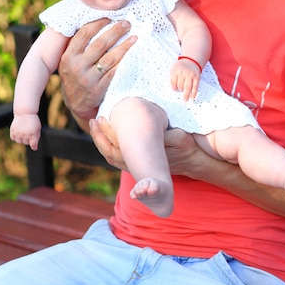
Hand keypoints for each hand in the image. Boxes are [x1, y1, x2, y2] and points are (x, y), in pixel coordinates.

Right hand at [10, 114, 40, 150]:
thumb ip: (37, 138)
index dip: (34, 146)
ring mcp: (18, 133)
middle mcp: (25, 134)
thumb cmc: (33, 121)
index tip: (34, 146)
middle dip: (28, 139)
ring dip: (21, 138)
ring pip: (19, 141)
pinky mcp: (12, 130)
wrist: (25, 112)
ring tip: (23, 132)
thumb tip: (35, 148)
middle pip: (26, 143)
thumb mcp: (38, 128)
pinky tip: (18, 132)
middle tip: (29, 132)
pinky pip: (13, 138)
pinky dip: (15, 136)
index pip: (33, 145)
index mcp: (33, 134)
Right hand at [58, 19, 136, 120]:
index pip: (83, 34)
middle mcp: (76, 67)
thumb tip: (96, 21)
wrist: (76, 103)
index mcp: (68, 56)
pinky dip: (124, 62)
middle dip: (115, 31)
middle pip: (99, 44)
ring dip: (124, 46)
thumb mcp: (69, 60)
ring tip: (134, 37)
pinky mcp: (99, 89)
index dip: (98, 23)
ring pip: (109, 58)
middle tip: (127, 23)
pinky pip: (114, 72)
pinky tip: (132, 54)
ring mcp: (88, 79)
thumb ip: (77, 45)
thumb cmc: (75, 75)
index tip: (110, 17)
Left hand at [90, 117, 211, 179]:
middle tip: (93, 120)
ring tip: (95, 125)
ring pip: (111, 156)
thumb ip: (164, 135)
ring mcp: (136, 166)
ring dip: (101, 141)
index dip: (108, 133)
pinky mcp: (137, 164)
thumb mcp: (179, 138)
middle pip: (110, 152)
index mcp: (144, 157)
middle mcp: (137, 164)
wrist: (191, 161)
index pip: (119, 147)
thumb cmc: (185, 147)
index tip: (102, 118)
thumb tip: (151, 127)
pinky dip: (107, 145)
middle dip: (99, 136)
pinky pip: (117, 157)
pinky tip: (104, 134)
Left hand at [170, 60, 200, 99]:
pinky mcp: (197, 77)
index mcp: (175, 70)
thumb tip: (174, 90)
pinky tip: (192, 97)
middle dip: (180, 90)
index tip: (175, 90)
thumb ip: (173, 77)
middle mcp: (183, 72)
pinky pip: (195, 87)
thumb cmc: (181, 66)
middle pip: (180, 85)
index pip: (173, 82)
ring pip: (187, 87)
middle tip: (180, 92)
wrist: (192, 60)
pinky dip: (194, 93)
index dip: (174, 88)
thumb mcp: (174, 68)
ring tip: (185, 100)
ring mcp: (190, 75)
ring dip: (186, 95)